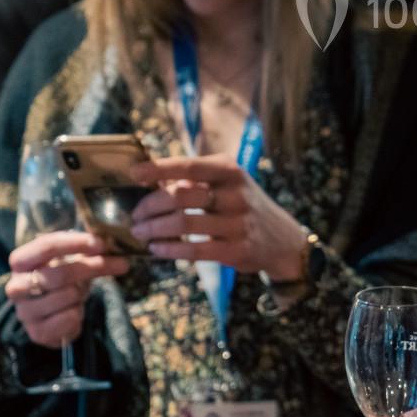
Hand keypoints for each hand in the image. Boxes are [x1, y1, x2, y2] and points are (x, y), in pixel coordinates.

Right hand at [5, 231, 129, 348]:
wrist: (49, 314)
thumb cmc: (60, 278)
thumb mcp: (67, 259)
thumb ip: (83, 249)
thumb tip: (111, 241)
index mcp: (20, 262)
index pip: (46, 246)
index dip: (75, 243)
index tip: (102, 244)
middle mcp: (16, 287)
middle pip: (61, 273)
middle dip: (94, 267)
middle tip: (121, 264)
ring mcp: (25, 312)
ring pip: (68, 296)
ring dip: (83, 293)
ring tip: (80, 292)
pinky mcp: (36, 332)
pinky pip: (70, 318)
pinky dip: (79, 313)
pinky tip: (74, 310)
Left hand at [129, 154, 308, 279]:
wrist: (282, 239)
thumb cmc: (242, 205)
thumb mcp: (228, 183)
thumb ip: (196, 180)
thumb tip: (151, 179)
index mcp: (230, 171)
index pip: (189, 166)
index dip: (159, 168)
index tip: (134, 173)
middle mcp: (236, 194)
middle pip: (181, 196)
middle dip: (150, 206)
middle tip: (135, 215)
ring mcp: (238, 223)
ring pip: (184, 224)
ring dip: (154, 229)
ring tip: (140, 232)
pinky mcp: (237, 250)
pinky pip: (194, 250)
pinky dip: (170, 250)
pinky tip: (157, 249)